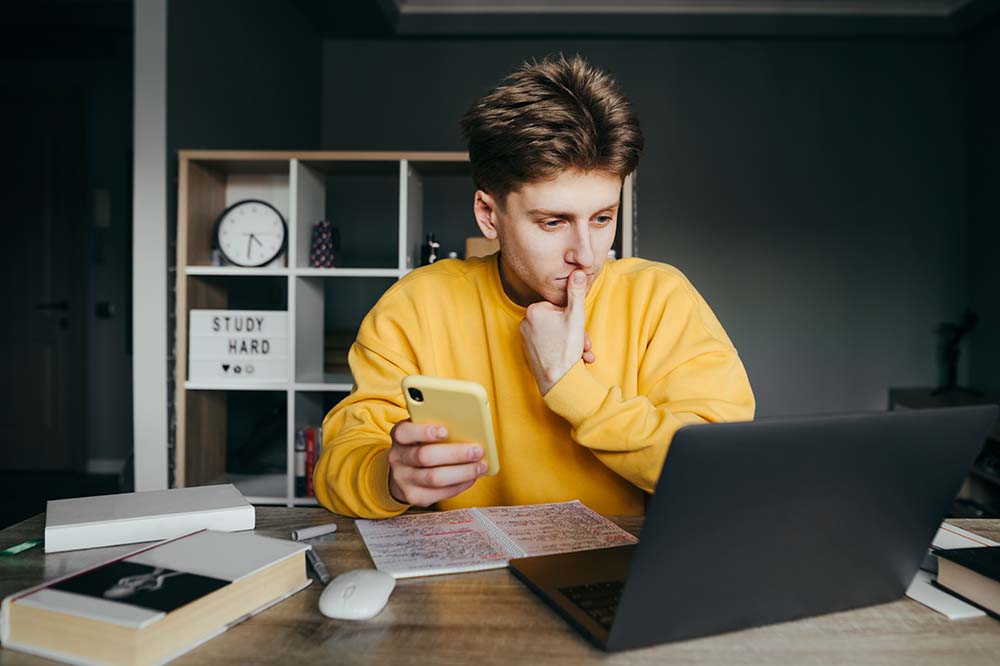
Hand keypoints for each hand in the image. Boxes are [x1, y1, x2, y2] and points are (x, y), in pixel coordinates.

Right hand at [387, 420, 486, 505]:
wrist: (404, 472)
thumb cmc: (422, 445)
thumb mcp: (423, 431)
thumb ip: (439, 426)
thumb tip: (470, 428)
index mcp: (400, 435)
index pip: (405, 432)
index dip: (424, 432)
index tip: (445, 431)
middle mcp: (398, 458)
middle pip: (425, 457)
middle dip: (454, 454)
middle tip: (477, 450)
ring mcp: (403, 479)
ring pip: (434, 478)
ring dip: (462, 472)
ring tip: (480, 466)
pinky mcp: (414, 496)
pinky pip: (439, 493)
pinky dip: (459, 485)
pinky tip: (471, 478)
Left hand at [520, 270, 594, 394]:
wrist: (558, 382)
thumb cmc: (566, 350)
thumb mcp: (576, 317)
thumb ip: (575, 292)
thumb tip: (577, 271)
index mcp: (534, 310)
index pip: (559, 306)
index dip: (573, 318)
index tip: (580, 329)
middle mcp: (525, 322)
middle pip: (557, 321)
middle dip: (574, 333)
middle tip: (583, 345)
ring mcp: (525, 338)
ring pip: (555, 333)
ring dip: (570, 343)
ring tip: (579, 354)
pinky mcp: (528, 350)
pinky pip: (548, 344)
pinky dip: (561, 349)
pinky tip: (570, 359)